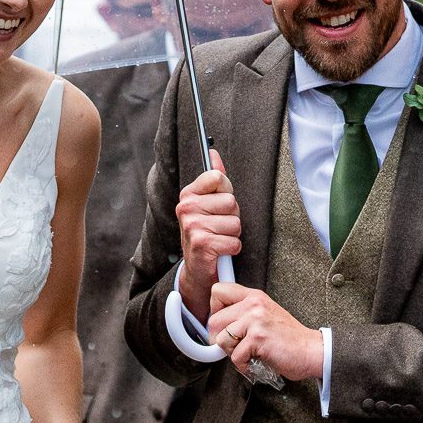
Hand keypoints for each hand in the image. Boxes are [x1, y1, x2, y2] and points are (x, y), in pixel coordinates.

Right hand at [176, 149, 240, 319]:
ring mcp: (192, 225)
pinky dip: (232, 249)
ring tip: (219, 239)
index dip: (226, 192)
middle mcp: (186, 207)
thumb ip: (213, 178)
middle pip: (231, 202)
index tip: (218, 205)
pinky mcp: (202, 243)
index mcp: (188, 194)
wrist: (197, 270)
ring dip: (233, 235)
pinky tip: (220, 252)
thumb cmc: (207, 234)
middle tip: (219, 227)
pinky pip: (234, 241)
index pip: (218, 177)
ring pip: (235, 223)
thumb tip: (214, 152)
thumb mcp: (208, 204)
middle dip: (232, 217)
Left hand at [209, 283, 323, 381]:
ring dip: (231, 352)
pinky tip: (254, 362)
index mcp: (254, 296)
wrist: (311, 350)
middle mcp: (254, 304)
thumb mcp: (265, 315)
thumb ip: (244, 313)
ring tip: (247, 353)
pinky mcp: (258, 338)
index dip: (214, 310)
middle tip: (234, 346)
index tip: (223, 324)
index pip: (218, 291)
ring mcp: (256, 320)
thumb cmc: (288, 338)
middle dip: (220, 339)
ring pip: (221, 339)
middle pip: (214, 320)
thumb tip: (218, 324)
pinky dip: (243, 365)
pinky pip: (235, 356)